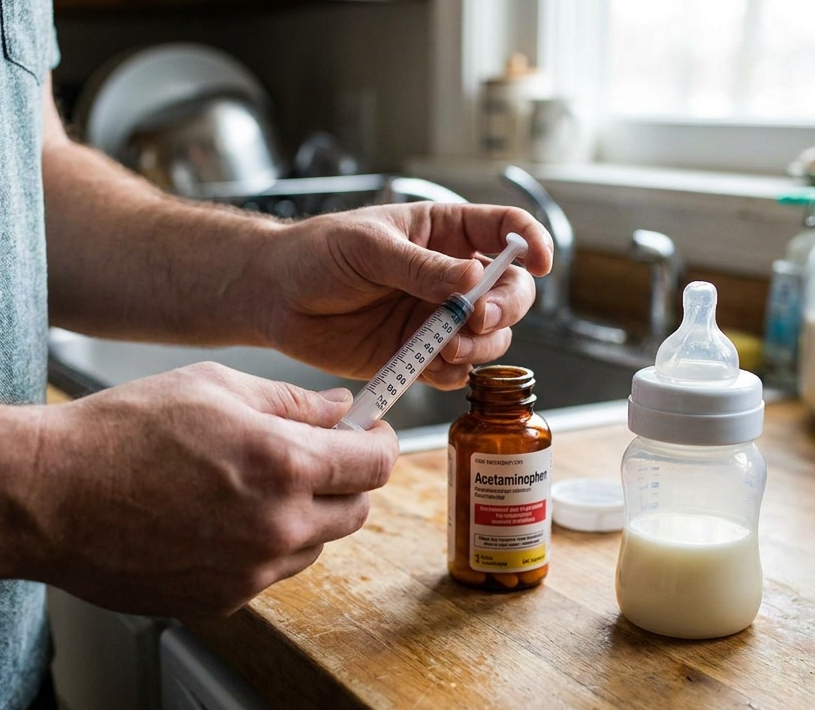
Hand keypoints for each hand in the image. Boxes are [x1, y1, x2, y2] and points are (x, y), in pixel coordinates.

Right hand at [25, 362, 396, 618]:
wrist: (49, 496)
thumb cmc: (120, 433)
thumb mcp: (213, 387)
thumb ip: (291, 402)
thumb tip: (340, 408)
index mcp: (284, 465)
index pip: (374, 463)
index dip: (378, 442)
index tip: (369, 433)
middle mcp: (277, 527)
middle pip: (354, 511)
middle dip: (343, 480)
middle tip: (310, 456)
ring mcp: (250, 573)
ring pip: (311, 546)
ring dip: (300, 516)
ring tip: (243, 486)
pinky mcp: (220, 601)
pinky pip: (266, 574)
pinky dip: (258, 548)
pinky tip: (212, 519)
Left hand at [255, 203, 552, 389]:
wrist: (275, 297)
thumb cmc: (317, 254)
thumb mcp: (369, 247)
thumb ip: (420, 267)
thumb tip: (471, 278)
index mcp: (444, 233)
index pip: (506, 229)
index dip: (532, 242)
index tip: (539, 262)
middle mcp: (450, 277)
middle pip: (511, 293)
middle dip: (505, 308)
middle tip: (477, 318)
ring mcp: (436, 319)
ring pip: (490, 338)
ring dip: (480, 346)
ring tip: (446, 347)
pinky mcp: (417, 356)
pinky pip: (455, 372)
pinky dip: (452, 374)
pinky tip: (428, 366)